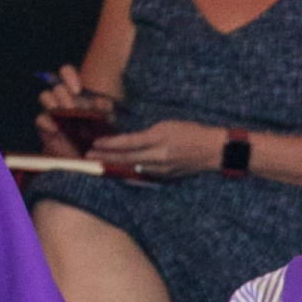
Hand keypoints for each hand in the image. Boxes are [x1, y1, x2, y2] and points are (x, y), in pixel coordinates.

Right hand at [34, 73, 119, 151]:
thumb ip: (105, 109)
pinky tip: (56, 129)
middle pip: (58, 88)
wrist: (85, 155)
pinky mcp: (44, 126)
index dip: (69, 76)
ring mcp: (51, 110)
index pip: (66, 73)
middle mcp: (62, 98)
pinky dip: (47, 122)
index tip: (77, 90)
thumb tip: (103, 102)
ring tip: (65, 114)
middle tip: (73, 108)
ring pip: (45, 96)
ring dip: (54, 103)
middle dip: (65, 96)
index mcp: (75, 91)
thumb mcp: (106, 119)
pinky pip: (40, 119)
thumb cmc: (96, 132)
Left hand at [91, 118, 221, 180]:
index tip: (95, 144)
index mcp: (159, 139)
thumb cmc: (192, 132)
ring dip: (113, 166)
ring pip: (131, 168)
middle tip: (88, 158)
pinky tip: (118, 172)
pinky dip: (128, 173)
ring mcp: (161, 169)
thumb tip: (129, 142)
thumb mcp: (168, 125)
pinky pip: (141, 175)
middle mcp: (158, 156)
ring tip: (98, 164)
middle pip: (125, 158)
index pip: (128, 143)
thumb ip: (148, 134)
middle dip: (105, 158)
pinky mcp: (165, 176)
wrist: (213, 150)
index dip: (110, 144)